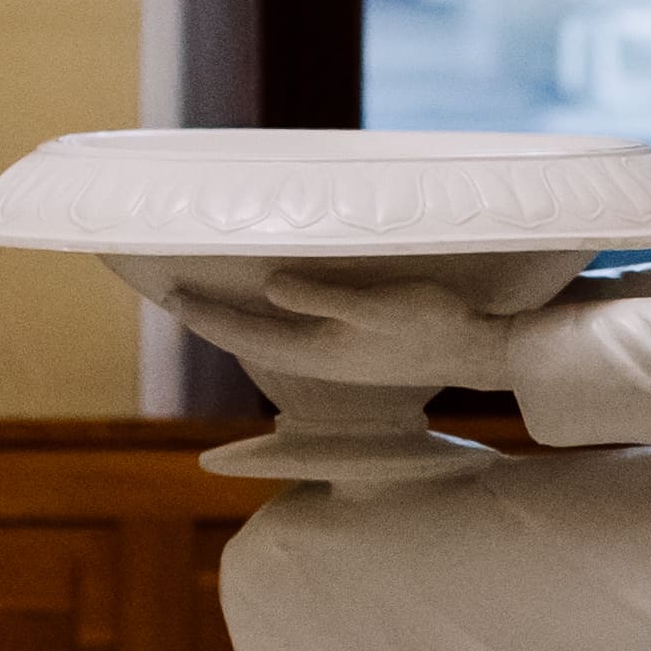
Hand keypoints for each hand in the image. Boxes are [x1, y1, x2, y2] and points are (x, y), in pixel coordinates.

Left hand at [166, 271, 501, 390]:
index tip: (173, 294)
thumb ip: (322, 297)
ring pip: (269, 347)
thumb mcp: (377, 304)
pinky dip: (267, 331)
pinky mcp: (355, 357)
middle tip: (177, 298)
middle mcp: (321, 361)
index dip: (207, 316)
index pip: (245, 334)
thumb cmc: (432, 323)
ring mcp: (338, 363)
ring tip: (212, 310)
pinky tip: (272, 320)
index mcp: (318, 351)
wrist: (477, 352)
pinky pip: (292, 345)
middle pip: (249, 344)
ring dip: (237, 328)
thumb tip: (269, 288)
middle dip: (211, 323)